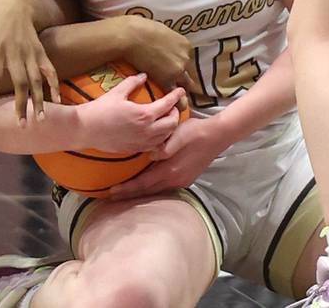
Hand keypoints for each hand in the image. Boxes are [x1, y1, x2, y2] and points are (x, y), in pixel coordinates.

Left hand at [0, 0, 59, 123]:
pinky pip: (49, 70)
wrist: (15, 5)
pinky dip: (54, 85)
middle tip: (21, 125)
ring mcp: (30, 52)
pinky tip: (57, 100)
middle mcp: (15, 52)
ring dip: (39, 100)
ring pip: (36, 80)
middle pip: (19, 82)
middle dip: (21, 104)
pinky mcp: (40, 52)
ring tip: (40, 119)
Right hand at [80, 75, 185, 153]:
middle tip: (171, 107)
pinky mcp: (136, 149)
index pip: (167, 104)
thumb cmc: (100, 109)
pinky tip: (154, 132)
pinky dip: (160, 138)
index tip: (180, 90)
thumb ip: (132, 82)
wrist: (86, 129)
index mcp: (144, 114)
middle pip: (172, 123)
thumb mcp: (117, 92)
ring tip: (165, 119)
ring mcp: (142, 142)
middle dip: (175, 114)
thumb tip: (143, 75)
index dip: (176, 96)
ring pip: (166, 136)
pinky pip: (155, 145)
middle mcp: (147, 130)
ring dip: (169, 127)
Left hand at [108, 115, 227, 198]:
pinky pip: (163, 188)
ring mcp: (181, 180)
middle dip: (129, 194)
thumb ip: (164, 147)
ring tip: (124, 194)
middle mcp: (175, 179)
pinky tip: (144, 187)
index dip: (127, 188)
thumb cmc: (195, 132)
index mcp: (170, 170)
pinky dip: (151, 190)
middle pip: (147, 191)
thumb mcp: (177, 134)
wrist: (217, 135)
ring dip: (139, 194)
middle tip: (111, 196)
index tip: (111, 191)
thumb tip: (150, 155)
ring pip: (155, 191)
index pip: (143, 183)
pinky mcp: (185, 179)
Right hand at [122, 15, 194, 107]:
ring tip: (182, 101)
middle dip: (185, 78)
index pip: (186, 58)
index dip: (180, 64)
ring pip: (185, 84)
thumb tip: (163, 43)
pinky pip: (174, 93)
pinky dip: (177, 101)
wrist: (131, 36)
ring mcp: (177, 70)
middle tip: (183, 86)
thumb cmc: (142, 28)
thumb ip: (168, 41)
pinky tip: (178, 108)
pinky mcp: (166, 80)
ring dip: (183, 91)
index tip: (176, 68)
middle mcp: (185, 58)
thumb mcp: (162, 30)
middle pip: (188, 71)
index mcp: (185, 45)